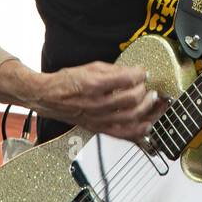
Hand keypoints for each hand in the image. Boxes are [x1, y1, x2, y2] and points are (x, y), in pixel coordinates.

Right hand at [33, 62, 167, 141]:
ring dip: (146, 108)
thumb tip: (135, 72)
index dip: (140, 74)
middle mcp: (96, 103)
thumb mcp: (91, 67)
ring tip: (152, 101)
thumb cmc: (67, 82)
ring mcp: (98, 118)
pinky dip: (138, 131)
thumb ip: (115, 70)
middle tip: (148, 87)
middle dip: (145, 91)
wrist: (48, 97)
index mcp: (94, 84)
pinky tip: (147, 124)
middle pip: (131, 99)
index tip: (144, 73)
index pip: (126, 79)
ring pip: (130, 117)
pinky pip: (122, 134)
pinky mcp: (98, 128)